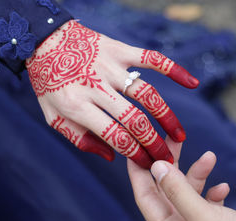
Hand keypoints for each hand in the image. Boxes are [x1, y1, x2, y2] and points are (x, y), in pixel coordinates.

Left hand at [26, 20, 198, 168]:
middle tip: (167, 158)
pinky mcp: (120, 50)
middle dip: (154, 143)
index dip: (135, 154)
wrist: (44, 40)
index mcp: (77, 106)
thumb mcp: (53, 117)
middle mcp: (96, 86)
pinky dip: (173, 69)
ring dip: (167, 116)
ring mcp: (110, 66)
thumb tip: (112, 157)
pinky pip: (151, 58)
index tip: (149, 165)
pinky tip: (191, 82)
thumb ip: (80, 139)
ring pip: (147, 94)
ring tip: (179, 135)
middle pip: (134, 120)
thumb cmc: (49, 83)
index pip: (115, 136)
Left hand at [127, 137, 235, 220]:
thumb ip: (179, 192)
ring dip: (198, 175)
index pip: (145, 198)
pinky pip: (206, 203)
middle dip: (171, 166)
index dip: (139, 172)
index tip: (137, 148)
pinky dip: (213, 192)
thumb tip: (156, 167)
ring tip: (210, 156)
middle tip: (173, 140)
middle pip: (167, 191)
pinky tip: (223, 188)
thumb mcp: (206, 218)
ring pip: (189, 194)